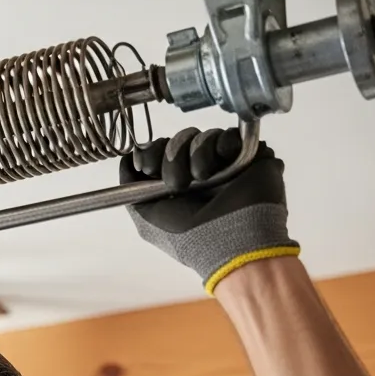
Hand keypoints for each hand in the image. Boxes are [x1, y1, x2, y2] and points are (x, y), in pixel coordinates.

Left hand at [120, 126, 299, 294]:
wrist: (232, 240)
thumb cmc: (189, 237)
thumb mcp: (146, 218)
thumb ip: (131, 188)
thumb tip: (128, 160)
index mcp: (174, 183)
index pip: (158, 150)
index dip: (150, 152)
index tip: (148, 167)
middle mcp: (196, 171)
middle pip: (178, 140)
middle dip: (172, 157)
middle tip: (178, 183)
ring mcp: (222, 163)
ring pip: (202, 136)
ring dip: (198, 156)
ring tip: (204, 179)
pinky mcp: (247, 156)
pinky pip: (229, 135)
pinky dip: (224, 146)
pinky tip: (226, 167)